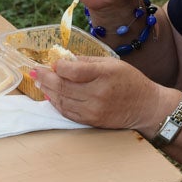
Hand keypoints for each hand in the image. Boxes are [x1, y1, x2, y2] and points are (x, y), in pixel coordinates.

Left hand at [33, 55, 167, 132]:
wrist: (146, 106)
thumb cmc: (129, 81)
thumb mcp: (112, 63)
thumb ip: (87, 62)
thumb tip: (63, 61)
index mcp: (104, 74)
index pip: (72, 70)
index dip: (58, 66)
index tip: (53, 63)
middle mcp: (98, 93)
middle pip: (63, 86)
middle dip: (45, 78)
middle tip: (35, 72)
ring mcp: (94, 109)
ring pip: (62, 100)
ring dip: (47, 91)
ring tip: (40, 82)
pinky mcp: (92, 120)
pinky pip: (68, 112)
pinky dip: (56, 104)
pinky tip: (51, 96)